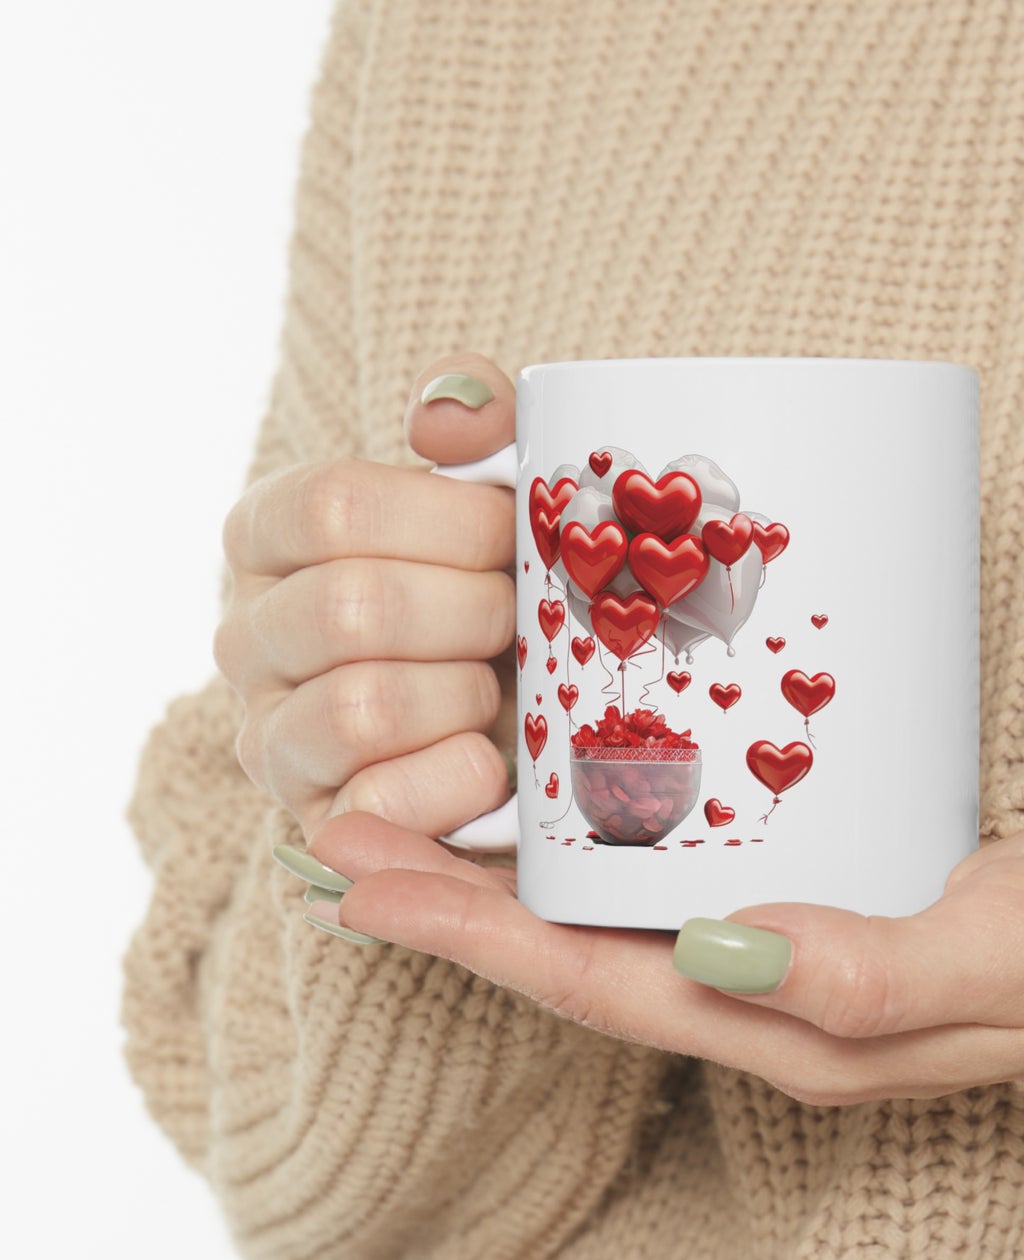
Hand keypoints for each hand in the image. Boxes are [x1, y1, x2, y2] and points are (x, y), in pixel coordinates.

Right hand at [215, 354, 518, 840]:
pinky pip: (379, 803)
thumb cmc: (490, 588)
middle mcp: (245, 635)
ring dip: (466, 695)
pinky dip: (458, 778)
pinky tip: (491, 759)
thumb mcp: (490, 491)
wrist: (511, 714)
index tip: (512, 535)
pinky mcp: (317, 821)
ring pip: (362, 707)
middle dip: (474, 613)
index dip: (449, 522)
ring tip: (500, 689)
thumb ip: (475, 422)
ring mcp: (270, 736)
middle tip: (519, 619)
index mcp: (269, 535)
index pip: (332, 506)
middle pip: (353, 608)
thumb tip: (446, 415)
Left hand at [300, 808, 1023, 1104]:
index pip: (595, 985)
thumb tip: (723, 953)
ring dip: (505, 865)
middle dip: (451, 899)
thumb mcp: (1002, 954)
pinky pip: (673, 871)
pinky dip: (594, 833)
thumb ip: (871, 972)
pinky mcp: (808, 885)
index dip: (472, 937)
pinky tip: (561, 780)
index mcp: (789, 1027)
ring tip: (412, 798)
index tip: (361, 879)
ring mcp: (779, 943)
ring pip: (611, 913)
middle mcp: (762, 992)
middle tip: (341, 827)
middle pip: (574, 951)